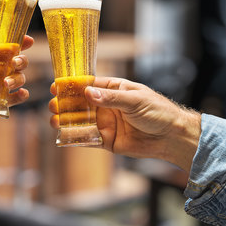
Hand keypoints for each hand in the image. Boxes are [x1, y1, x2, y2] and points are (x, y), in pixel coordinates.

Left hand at [0, 33, 32, 145]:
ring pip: (19, 79)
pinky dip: (22, 95)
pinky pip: (16, 98)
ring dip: (18, 79)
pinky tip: (20, 93)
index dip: (19, 43)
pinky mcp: (1, 104)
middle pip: (18, 63)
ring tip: (6, 84)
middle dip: (21, 60)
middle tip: (15, 62)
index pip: (6, 49)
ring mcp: (0, 89)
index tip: (27, 40)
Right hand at [48, 77, 200, 170]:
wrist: (171, 137)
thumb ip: (111, 98)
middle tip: (54, 105)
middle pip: (80, 104)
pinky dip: (75, 137)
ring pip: (80, 121)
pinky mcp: (106, 140)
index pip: (88, 85)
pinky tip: (64, 135)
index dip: (72, 86)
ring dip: (66, 120)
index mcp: (113, 90)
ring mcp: (105, 123)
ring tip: (54, 120)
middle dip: (65, 104)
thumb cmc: (158, 111)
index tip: (57, 87)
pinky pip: (88, 139)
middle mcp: (106, 105)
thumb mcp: (135, 100)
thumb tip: (88, 93)